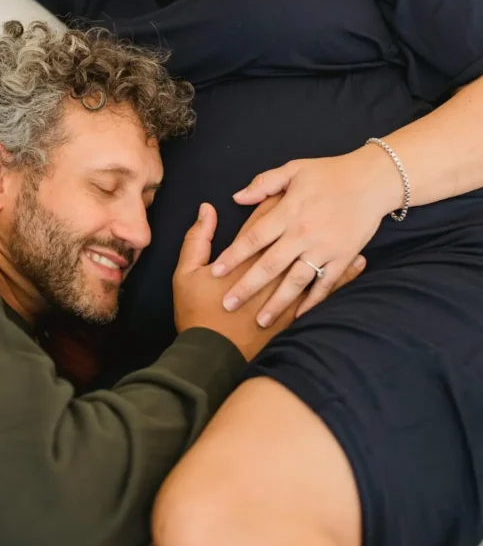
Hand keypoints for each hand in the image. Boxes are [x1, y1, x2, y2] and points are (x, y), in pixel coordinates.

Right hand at [173, 199, 365, 359]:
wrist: (212, 356)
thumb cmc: (197, 313)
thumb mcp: (185, 274)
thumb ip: (197, 239)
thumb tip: (206, 210)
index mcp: (245, 257)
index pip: (262, 222)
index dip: (272, 203)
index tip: (284, 188)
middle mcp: (270, 269)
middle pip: (292, 235)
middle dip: (305, 215)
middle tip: (321, 197)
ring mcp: (286, 291)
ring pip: (314, 257)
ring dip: (331, 240)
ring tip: (349, 225)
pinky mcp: (297, 311)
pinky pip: (326, 288)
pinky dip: (344, 275)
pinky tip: (359, 263)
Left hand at [210, 147, 394, 325]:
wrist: (373, 180)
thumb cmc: (330, 173)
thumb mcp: (294, 169)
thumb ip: (264, 183)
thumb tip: (237, 197)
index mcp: (288, 212)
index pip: (253, 238)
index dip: (233, 255)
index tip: (216, 271)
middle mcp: (303, 234)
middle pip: (269, 265)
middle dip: (247, 286)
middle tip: (228, 304)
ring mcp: (324, 248)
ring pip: (295, 281)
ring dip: (277, 303)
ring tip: (260, 321)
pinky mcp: (343, 258)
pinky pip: (325, 284)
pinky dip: (312, 302)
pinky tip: (298, 316)